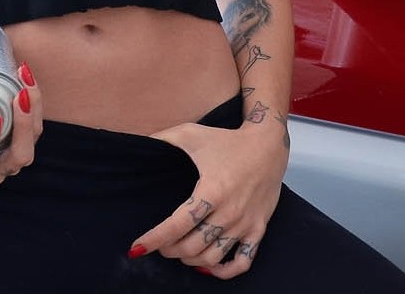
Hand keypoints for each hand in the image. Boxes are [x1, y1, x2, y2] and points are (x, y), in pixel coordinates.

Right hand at [0, 62, 41, 184]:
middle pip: (18, 157)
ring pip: (31, 142)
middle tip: (20, 95)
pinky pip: (33, 127)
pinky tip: (25, 78)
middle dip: (24, 127)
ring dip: (33, 111)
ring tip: (24, 79)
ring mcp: (7, 156)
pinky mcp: (18, 141)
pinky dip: (34, 103)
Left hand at [129, 119, 287, 278]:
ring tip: (179, 252)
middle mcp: (228, 212)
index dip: (155, 239)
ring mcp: (245, 223)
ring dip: (190, 260)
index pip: (177, 225)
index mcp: (211, 190)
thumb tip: (140, 142)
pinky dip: (224, 271)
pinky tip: (208, 267)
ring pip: (213, 257)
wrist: (267, 146)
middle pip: (192, 246)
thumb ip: (164, 137)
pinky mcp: (258, 229)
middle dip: (169, 250)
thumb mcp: (191, 133)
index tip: (137, 247)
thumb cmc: (226, 140)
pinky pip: (243, 262)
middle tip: (159, 246)